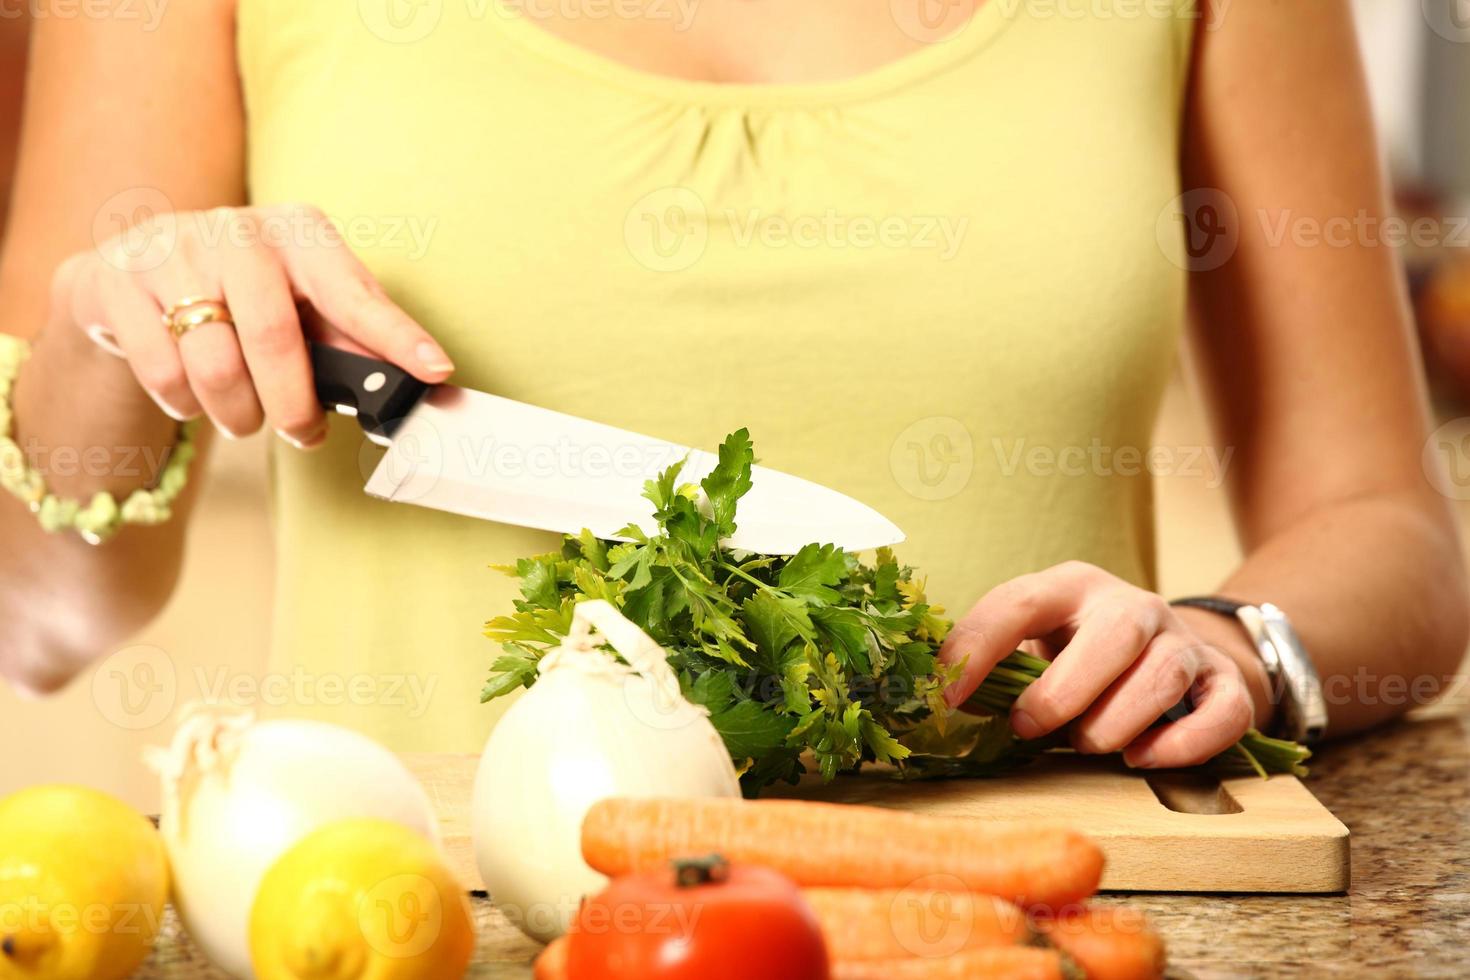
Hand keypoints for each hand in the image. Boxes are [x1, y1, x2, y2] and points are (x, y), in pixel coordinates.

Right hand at [49, 204, 453, 446]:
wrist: (132, 273)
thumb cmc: (240, 294)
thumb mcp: (300, 303)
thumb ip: (351, 338)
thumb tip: (416, 381)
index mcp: (298, 233)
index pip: (354, 292)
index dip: (396, 336)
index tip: (435, 369)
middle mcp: (237, 230)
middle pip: (273, 338)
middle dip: (292, 405)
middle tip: (303, 434)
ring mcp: (171, 249)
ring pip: (213, 365)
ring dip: (237, 414)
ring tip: (244, 418)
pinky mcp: (117, 280)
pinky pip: (162, 372)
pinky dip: (184, 405)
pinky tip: (192, 396)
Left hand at [939, 561, 1268, 767]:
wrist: (1171, 655)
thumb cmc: (1080, 658)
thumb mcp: (1036, 645)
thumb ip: (998, 665)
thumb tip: (938, 697)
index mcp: (1071, 588)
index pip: (1020, 601)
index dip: (978, 646)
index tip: (948, 695)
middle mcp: (1133, 606)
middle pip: (1114, 633)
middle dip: (1065, 690)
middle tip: (1031, 727)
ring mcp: (1184, 642)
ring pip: (1164, 673)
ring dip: (1118, 720)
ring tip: (1088, 746)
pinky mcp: (1224, 683)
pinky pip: (1222, 711)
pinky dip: (1184, 743)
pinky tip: (1143, 758)